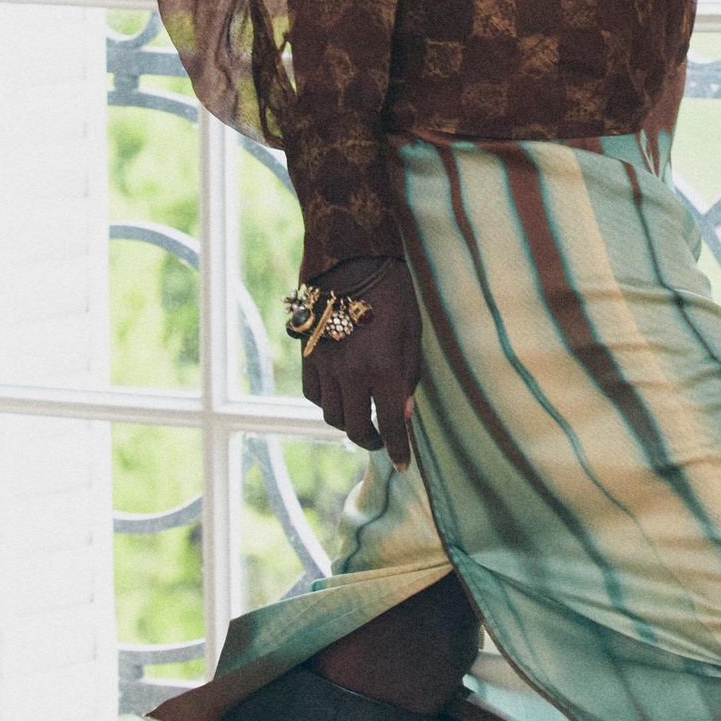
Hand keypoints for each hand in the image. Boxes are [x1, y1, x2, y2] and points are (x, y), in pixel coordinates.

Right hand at [298, 255, 422, 469]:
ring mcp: (324, 364)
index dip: (398, 450)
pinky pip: (313, 393)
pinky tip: (340, 397)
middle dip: (371, 441)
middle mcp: (350, 372)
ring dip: (347, 424)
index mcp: (382, 368)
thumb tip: (403, 413)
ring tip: (362, 419)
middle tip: (382, 441)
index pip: (390, 425)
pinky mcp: (307, 353)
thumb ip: (409, 377)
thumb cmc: (392, 291)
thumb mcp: (413, 332)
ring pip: (330, 415)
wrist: (350, 255)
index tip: (404, 465)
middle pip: (354, 427)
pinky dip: (326, 403)